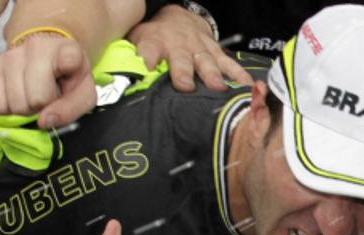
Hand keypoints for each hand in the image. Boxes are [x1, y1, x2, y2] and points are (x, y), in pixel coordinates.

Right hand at [0, 33, 94, 127]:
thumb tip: (44, 121)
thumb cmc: (69, 79)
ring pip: (15, 104)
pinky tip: (18, 96)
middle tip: (48, 97)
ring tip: (34, 95)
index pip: (68, 62)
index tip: (67, 79)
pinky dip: (8, 108)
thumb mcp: (83, 95)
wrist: (48, 59)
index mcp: (67, 50)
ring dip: (26, 108)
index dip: (68, 82)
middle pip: (36, 98)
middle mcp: (36, 46)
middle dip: (44, 106)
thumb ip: (71, 109)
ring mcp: (10, 55)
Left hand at [130, 4, 250, 92]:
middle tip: (185, 86)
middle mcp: (178, 46)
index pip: (148, 48)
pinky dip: (238, 74)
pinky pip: (228, 63)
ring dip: (212, 75)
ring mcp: (199, 49)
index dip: (147, 56)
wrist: (180, 18)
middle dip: (183, 73)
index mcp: (155, 42)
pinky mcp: (215, 52)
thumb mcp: (138, 39)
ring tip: (218, 88)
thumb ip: (131, 56)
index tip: (146, 66)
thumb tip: (117, 80)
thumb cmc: (156, 36)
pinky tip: (247, 84)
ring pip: (206, 62)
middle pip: (181, 60)